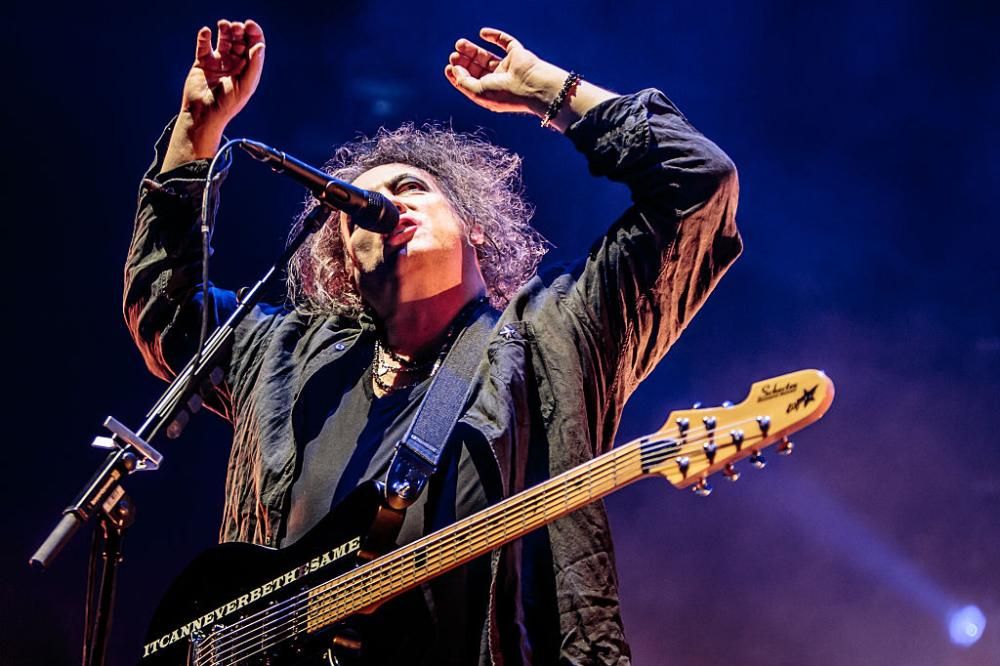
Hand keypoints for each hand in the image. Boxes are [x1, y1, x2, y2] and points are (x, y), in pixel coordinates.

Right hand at [161, 19, 265, 172]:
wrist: (203, 115)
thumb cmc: (227, 105)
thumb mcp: (245, 86)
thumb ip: (254, 66)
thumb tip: (260, 46)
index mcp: (248, 70)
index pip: (254, 46)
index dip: (253, 33)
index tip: (249, 25)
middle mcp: (235, 64)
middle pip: (239, 40)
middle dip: (239, 31)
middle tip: (236, 26)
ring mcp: (219, 62)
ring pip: (224, 39)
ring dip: (225, 30)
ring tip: (223, 25)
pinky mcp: (203, 63)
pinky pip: (204, 45)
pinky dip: (205, 37)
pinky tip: (206, 32)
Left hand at [444, 28, 567, 117]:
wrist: (531, 86)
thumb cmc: (505, 94)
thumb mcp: (478, 92)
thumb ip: (464, 81)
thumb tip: (454, 68)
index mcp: (490, 94)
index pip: (471, 83)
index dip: (459, 75)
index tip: (449, 67)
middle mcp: (499, 81)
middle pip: (477, 69)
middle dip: (464, 61)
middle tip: (454, 54)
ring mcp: (508, 67)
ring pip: (487, 56)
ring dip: (473, 49)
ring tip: (460, 43)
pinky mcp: (517, 54)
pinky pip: (505, 42)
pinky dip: (493, 36)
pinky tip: (482, 33)